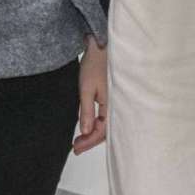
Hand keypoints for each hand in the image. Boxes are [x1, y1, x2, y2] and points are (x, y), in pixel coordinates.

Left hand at [73, 39, 107, 154]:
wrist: (101, 46)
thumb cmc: (95, 64)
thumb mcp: (87, 89)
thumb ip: (86, 111)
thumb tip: (85, 132)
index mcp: (113, 105)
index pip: (101, 131)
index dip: (88, 142)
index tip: (76, 148)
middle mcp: (118, 106)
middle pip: (106, 131)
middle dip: (91, 140)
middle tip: (76, 146)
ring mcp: (116, 102)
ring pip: (107, 124)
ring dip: (94, 132)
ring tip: (80, 138)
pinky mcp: (113, 97)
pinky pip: (108, 115)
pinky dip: (98, 123)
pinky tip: (90, 125)